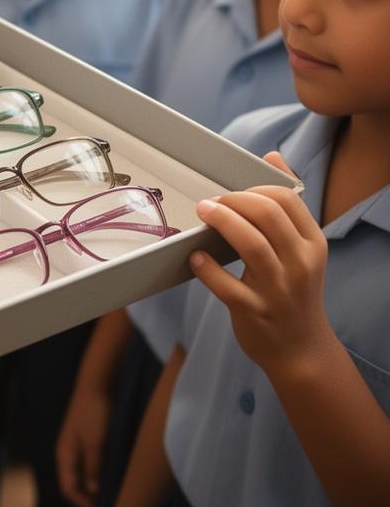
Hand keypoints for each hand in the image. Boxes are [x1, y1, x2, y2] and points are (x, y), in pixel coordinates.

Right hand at [56, 384, 110, 506]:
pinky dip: (103, 471)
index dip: (84, 504)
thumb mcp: (96, 443)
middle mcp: (69, 452)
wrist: (98, 382)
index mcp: (65, 454)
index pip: (68, 488)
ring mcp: (79, 444)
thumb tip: (94, 491)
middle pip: (76, 482)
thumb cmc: (95, 412)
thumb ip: (94, 468)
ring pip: (86, 472)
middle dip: (91, 497)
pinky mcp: (89, 437)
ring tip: (117, 493)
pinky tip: (118, 473)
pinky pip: (94, 461)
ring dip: (99, 484)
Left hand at [189, 151, 330, 373]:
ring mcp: (278, 289)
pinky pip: (227, 285)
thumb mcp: (301, 248)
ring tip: (201, 213)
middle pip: (267, 215)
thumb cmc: (293, 291)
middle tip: (209, 202)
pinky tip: (195, 257)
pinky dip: (207, 269)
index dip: (254, 187)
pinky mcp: (254, 310)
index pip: (288, 198)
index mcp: (312, 243)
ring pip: (250, 244)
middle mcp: (299, 263)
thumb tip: (273, 157)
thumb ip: (287, 205)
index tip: (232, 192)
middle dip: (233, 200)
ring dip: (221, 222)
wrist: (301, 349)